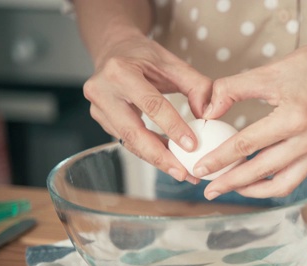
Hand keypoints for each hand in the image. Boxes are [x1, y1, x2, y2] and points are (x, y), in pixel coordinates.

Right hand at [83, 31, 211, 182]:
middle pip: (133, 133)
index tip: (192, 146)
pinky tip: (170, 161)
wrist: (114, 50)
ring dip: (157, 159)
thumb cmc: (144, 57)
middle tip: (184, 173)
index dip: (172, 127)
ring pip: (130, 142)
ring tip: (183, 172)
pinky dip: (150, 152)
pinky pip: (128, 141)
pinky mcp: (101, 121)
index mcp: (120, 72)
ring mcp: (97, 109)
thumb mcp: (173, 63)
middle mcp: (102, 91)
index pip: (150, 104)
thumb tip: (209, 115)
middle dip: (160, 157)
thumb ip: (196, 86)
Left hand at [195, 31, 306, 198]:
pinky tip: (256, 180)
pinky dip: (273, 184)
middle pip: (262, 170)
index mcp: (293, 117)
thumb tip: (208, 111)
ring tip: (232, 188)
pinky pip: (294, 178)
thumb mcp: (269, 72)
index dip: (220, 158)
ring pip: (281, 184)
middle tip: (209, 189)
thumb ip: (233, 90)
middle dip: (231, 183)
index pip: (247, 144)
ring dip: (254, 190)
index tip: (201, 168)